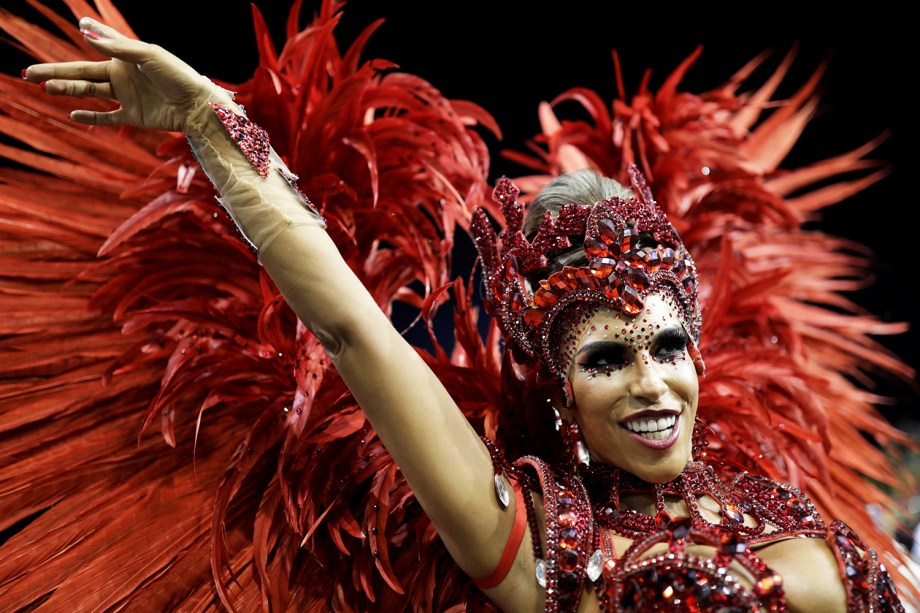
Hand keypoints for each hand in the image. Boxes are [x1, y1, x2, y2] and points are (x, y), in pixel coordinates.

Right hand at [22, 17, 221, 132]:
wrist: (197, 105)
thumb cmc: (177, 75)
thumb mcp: (147, 56)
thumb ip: (117, 47)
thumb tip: (84, 32)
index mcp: (125, 58)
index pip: (93, 51)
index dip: (76, 48)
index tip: (65, 38)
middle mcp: (123, 76)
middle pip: (82, 74)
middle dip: (56, 72)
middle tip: (29, 73)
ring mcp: (127, 97)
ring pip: (90, 93)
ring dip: (68, 90)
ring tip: (46, 88)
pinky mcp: (134, 116)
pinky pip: (108, 117)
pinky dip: (91, 117)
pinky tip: (72, 114)